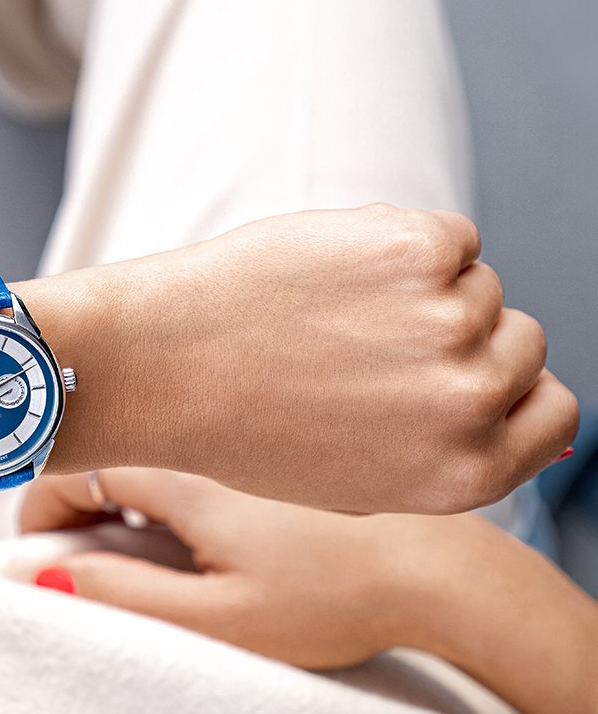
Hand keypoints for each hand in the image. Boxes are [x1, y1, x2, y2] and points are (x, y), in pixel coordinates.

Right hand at [21, 468, 597, 713]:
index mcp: (184, 464)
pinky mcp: (286, 438)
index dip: (37, 511)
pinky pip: (203, 442)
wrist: (446, 569)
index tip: (34, 556)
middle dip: (81, 498)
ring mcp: (250, 428)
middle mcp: (212, 429)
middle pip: (112, 445)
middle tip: (83, 560)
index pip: (73, 463)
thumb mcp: (218, 614)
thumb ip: (122, 593)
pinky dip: (180, 476)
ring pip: (159, 441)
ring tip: (140, 548)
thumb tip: (43, 575)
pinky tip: (204, 526)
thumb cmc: (337, 596)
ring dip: (129, 485)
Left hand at [74, 203, 577, 514]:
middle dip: (458, 332)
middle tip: (365, 344)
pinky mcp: (416, 250)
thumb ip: (446, 451)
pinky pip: (448, 234)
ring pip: (477, 281)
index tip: (459, 374)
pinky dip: (398, 241)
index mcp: (465, 473)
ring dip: (418, 285)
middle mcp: (469, 402)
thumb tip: (524, 413)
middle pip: (521, 337)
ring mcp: (449, 321)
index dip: (509, 386)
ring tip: (330, 316)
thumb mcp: (361, 479)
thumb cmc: (245, 425)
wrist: (159, 367)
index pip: (555, 411)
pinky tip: (329, 274)